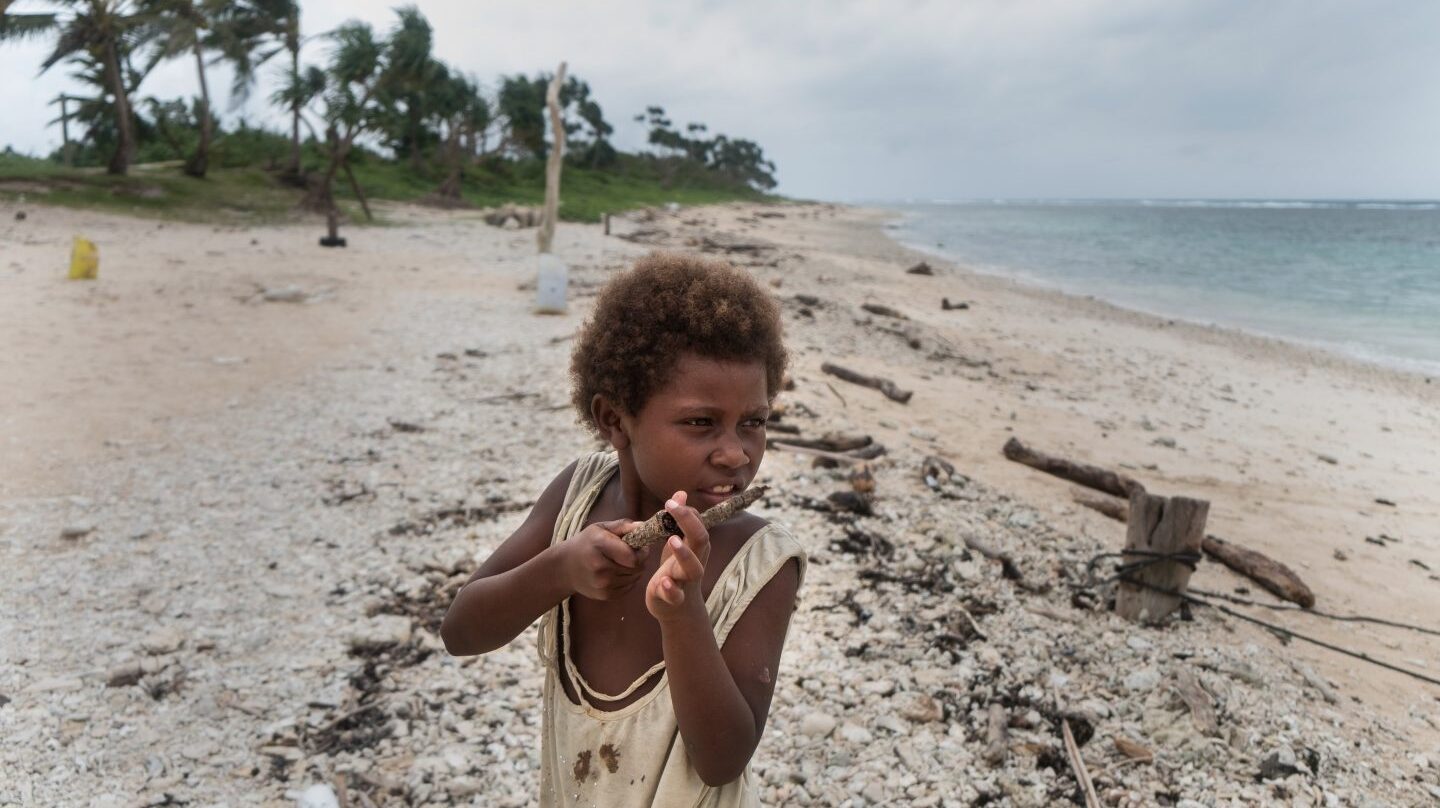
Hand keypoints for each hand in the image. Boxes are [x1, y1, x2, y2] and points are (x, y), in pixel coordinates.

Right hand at [559, 519, 648, 600]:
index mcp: (599, 545)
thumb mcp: (600, 528)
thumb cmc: (586, 544)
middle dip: (639, 560)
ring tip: (623, 562)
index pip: (632, 556)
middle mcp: (600, 567)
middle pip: (636, 568)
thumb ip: (622, 525)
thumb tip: (642, 526)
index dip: (641, 552)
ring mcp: (602, 584)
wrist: (565, 568)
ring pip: (634, 578)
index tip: (640, 546)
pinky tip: (618, 572)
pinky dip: (628, 580)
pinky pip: (629, 588)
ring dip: (634, 570)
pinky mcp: (605, 595)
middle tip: (632, 554)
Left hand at [646, 491, 710, 622]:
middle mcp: (694, 562)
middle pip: (700, 540)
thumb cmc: (677, 572)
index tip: (672, 501)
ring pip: (692, 568)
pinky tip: (663, 582)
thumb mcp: (677, 545)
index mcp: (695, 548)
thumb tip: (680, 493)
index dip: (687, 512)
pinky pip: (676, 595)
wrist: (679, 611)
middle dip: (688, 523)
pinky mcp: (673, 599)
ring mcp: (685, 581)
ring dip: (684, 554)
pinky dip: (671, 590)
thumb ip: (678, 521)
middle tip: (672, 508)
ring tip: (672, 540)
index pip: (698, 525)